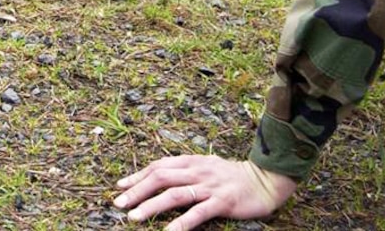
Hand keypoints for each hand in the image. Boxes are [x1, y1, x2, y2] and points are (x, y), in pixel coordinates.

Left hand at [114, 156, 295, 227]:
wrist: (265, 179)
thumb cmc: (232, 176)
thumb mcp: (206, 166)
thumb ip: (185, 170)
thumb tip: (159, 177)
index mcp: (192, 161)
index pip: (158, 166)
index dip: (138, 176)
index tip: (120, 187)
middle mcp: (198, 170)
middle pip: (161, 177)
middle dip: (137, 190)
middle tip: (119, 203)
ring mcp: (210, 186)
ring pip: (175, 194)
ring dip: (152, 206)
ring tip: (134, 217)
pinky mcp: (222, 202)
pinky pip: (198, 213)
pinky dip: (181, 223)